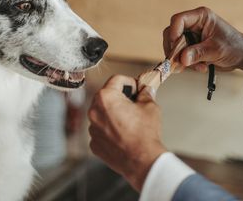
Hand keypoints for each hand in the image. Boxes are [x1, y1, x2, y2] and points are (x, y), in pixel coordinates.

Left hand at [88, 75, 166, 190]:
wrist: (142, 161)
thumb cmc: (145, 134)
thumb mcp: (150, 107)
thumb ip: (145, 94)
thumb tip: (146, 90)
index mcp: (106, 97)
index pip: (116, 80)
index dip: (129, 82)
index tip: (135, 89)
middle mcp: (94, 111)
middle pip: (106, 96)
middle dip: (119, 97)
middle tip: (133, 104)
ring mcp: (92, 128)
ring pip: (102, 114)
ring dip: (112, 114)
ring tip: (129, 122)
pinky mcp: (94, 143)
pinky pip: (100, 130)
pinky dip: (109, 130)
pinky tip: (123, 135)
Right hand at [163, 6, 242, 76]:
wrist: (242, 56)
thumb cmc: (234, 46)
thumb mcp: (216, 50)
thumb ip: (198, 53)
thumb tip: (182, 59)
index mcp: (200, 17)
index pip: (178, 20)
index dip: (173, 33)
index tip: (174, 48)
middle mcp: (193, 24)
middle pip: (171, 33)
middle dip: (175, 50)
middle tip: (179, 63)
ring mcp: (191, 35)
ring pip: (174, 46)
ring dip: (182, 59)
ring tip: (198, 67)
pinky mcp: (191, 46)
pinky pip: (180, 54)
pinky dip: (187, 63)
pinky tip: (201, 67)